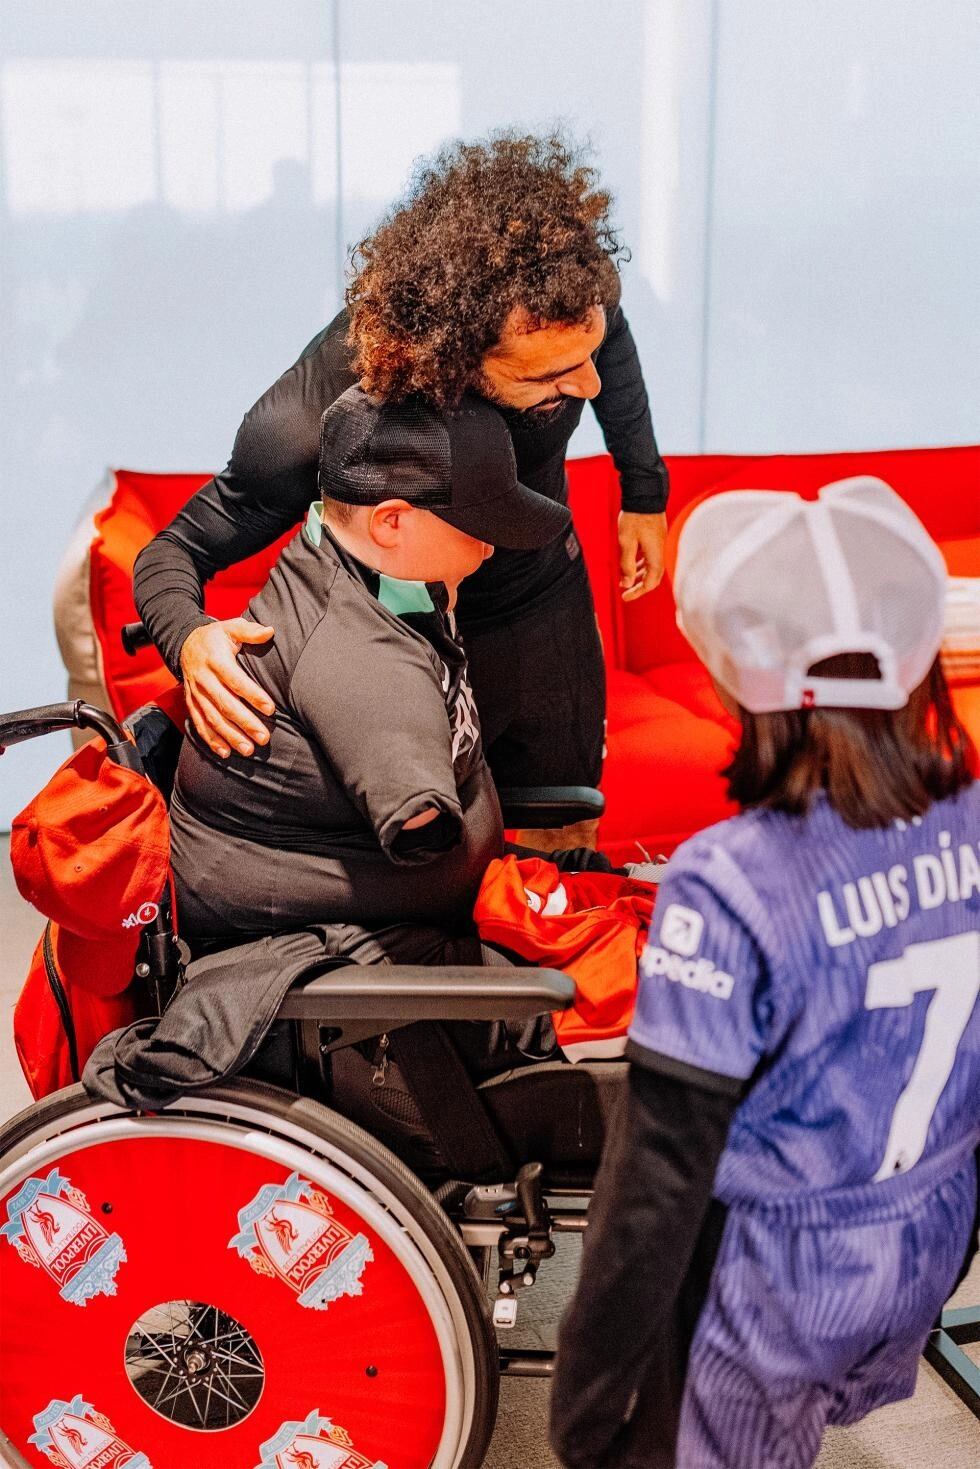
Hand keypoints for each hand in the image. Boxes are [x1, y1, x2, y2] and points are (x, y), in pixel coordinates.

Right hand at [179, 618, 275, 757]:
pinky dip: (211, 740)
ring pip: (213, 718)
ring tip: (249, 750)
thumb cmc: (215, 637)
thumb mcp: (231, 627)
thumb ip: (250, 630)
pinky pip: (199, 724)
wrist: (184, 643)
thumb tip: (270, 631)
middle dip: (245, 723)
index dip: (253, 695)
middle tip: (263, 737)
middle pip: (225, 704)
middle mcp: (203, 679)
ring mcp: (196, 693)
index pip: (236, 681)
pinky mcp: (191, 703)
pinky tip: (225, 753)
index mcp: (215, 660)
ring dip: (230, 736)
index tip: (270, 709)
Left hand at [618, 511, 666, 601]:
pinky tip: (632, 566)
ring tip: (626, 580)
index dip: (637, 592)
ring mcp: (661, 546)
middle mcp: (661, 553)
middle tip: (626, 592)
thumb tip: (626, 583)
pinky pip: (651, 558)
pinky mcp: (657, 540)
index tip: (625, 597)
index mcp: (655, 556)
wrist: (645, 495)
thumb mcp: (626, 542)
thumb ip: (626, 564)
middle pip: (653, 578)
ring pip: (652, 568)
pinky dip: (642, 565)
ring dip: (640, 576)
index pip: (650, 583)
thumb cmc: (635, 517)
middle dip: (639, 587)